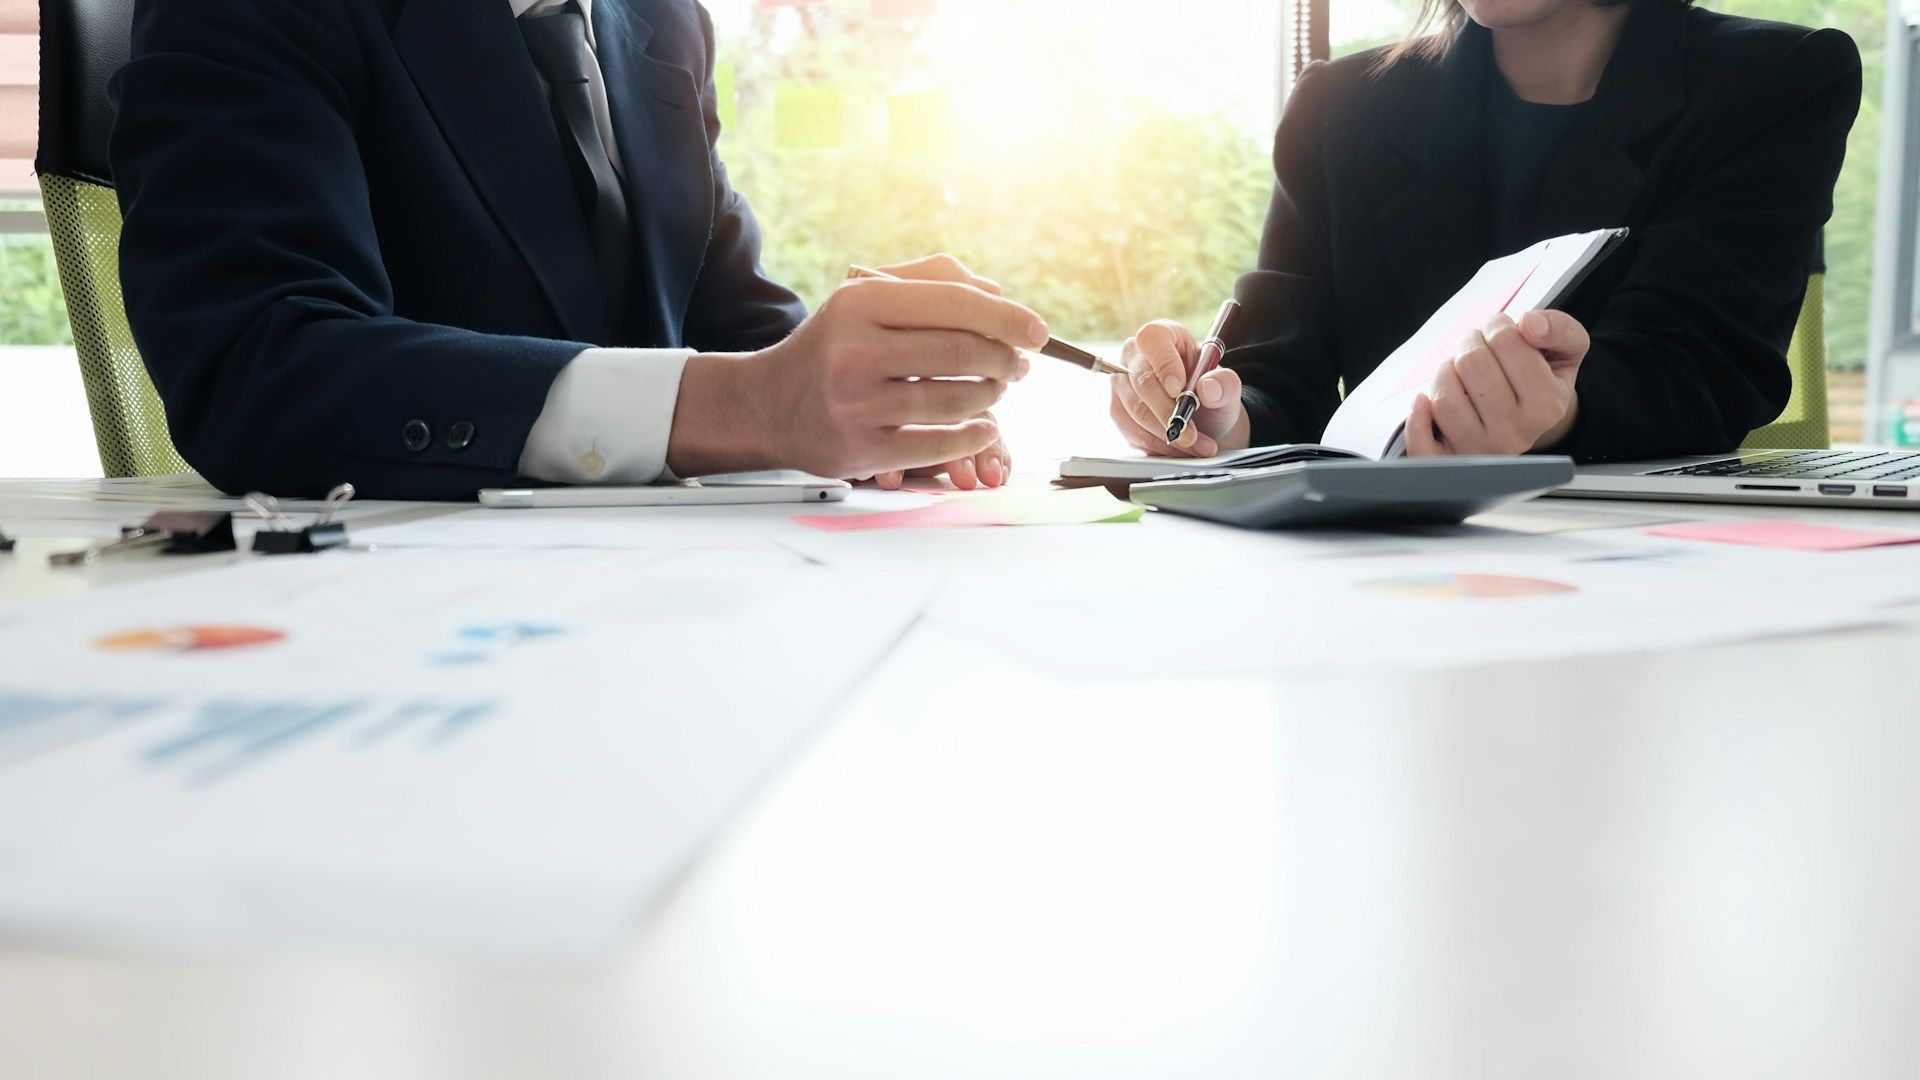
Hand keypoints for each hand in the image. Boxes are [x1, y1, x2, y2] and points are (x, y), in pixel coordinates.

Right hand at [667, 254, 1046, 478]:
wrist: (767, 405)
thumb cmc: (833, 346)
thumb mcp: (865, 296)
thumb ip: (931, 281)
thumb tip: (998, 293)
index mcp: (859, 302)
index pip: (956, 302)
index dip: (1009, 316)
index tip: (1037, 331)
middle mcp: (854, 350)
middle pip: (963, 352)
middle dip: (1006, 359)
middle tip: (1019, 364)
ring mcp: (857, 404)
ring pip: (957, 399)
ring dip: (992, 396)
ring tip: (996, 389)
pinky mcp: (863, 449)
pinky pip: (941, 444)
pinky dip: (975, 435)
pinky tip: (983, 426)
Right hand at [1109, 320, 1249, 457]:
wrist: (1203, 420)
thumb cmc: (1211, 394)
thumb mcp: (1227, 387)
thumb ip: (1225, 384)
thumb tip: (1207, 387)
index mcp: (1165, 335)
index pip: (1153, 339)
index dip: (1164, 364)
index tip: (1179, 390)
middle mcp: (1136, 356)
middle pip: (1142, 381)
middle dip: (1168, 412)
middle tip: (1190, 433)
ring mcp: (1123, 382)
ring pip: (1135, 410)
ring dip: (1165, 434)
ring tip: (1192, 445)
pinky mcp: (1118, 409)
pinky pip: (1131, 429)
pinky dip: (1156, 444)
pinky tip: (1176, 448)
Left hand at [1406, 310, 1587, 456]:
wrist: (1528, 422)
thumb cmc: (1542, 382)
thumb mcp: (1565, 351)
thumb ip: (1558, 328)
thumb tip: (1530, 324)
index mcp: (1547, 405)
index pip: (1506, 341)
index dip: (1498, 325)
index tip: (1502, 333)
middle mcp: (1514, 433)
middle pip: (1471, 364)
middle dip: (1470, 343)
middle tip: (1479, 348)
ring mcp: (1480, 449)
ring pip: (1444, 397)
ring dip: (1446, 371)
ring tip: (1461, 371)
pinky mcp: (1450, 460)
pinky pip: (1421, 444)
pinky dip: (1416, 419)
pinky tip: (1423, 401)